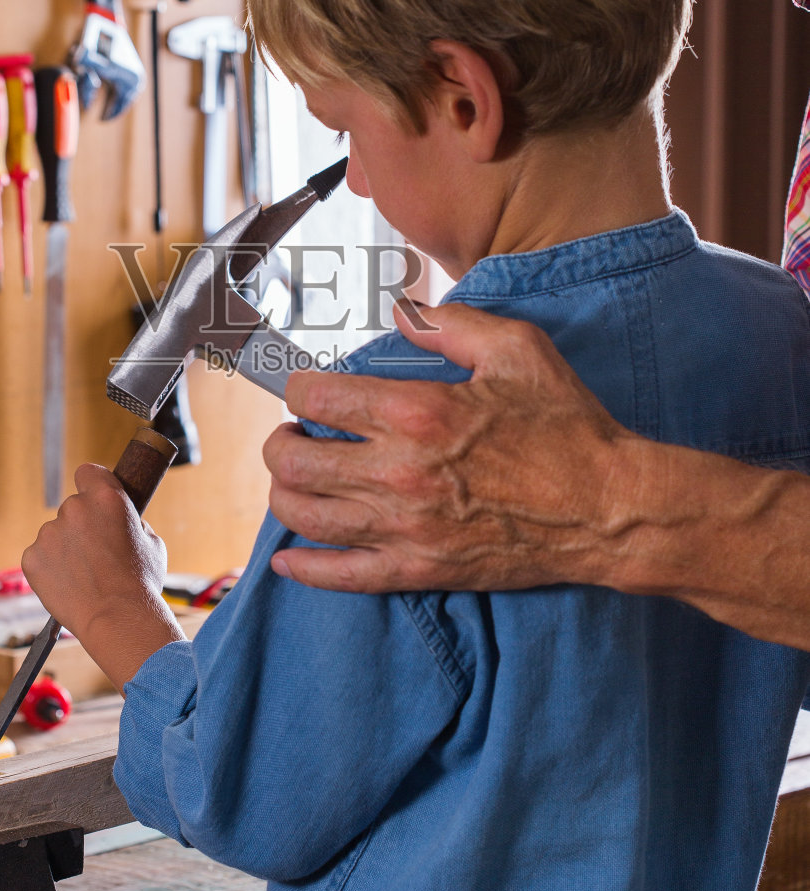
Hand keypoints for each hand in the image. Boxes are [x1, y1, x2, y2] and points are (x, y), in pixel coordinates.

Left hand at [22, 462, 184, 692]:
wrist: (116, 619)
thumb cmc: (141, 584)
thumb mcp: (152, 543)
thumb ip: (132, 523)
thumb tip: (123, 522)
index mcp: (106, 498)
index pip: (88, 472)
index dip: (93, 484)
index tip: (95, 498)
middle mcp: (74, 508)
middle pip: (73, 507)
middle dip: (82, 525)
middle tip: (97, 553)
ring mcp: (49, 533)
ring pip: (56, 534)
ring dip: (66, 548)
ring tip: (85, 577)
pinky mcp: (31, 557)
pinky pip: (40, 556)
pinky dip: (50, 568)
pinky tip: (68, 585)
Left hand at [263, 299, 639, 592]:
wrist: (609, 508)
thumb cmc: (568, 428)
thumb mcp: (517, 349)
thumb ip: (451, 322)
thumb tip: (403, 313)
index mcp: (417, 412)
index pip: (317, 396)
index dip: (300, 388)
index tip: (307, 390)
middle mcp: (399, 471)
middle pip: (296, 459)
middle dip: (282, 442)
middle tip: (293, 434)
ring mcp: (406, 527)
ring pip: (306, 516)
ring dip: (285, 495)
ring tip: (295, 480)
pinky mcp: (420, 570)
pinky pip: (342, 576)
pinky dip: (305, 569)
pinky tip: (287, 560)